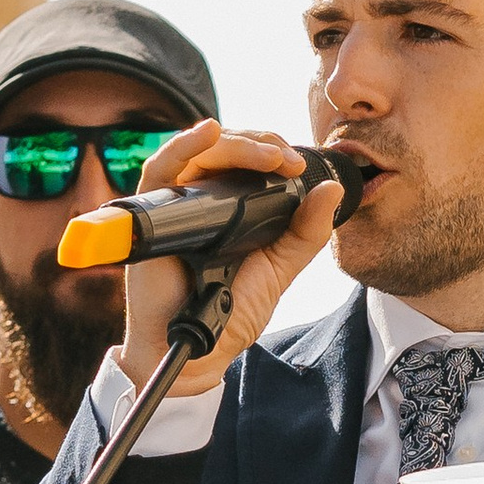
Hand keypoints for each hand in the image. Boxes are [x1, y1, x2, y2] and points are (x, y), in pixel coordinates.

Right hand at [113, 124, 338, 397]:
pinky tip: (209, 132)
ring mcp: (175, 206)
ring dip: (234, 144)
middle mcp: (200, 200)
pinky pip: (159, 170)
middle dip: (259, 144)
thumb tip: (332, 192)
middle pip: (223, 149)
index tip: (298, 163)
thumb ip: (305, 233)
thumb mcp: (280, 267)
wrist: (200, 350)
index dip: (271, 149)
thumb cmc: (230, 312)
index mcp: (230, 207)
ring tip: (268, 154)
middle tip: (286, 159)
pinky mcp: (151, 216)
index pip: (246, 160)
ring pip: (197, 152)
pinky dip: (183, 146)